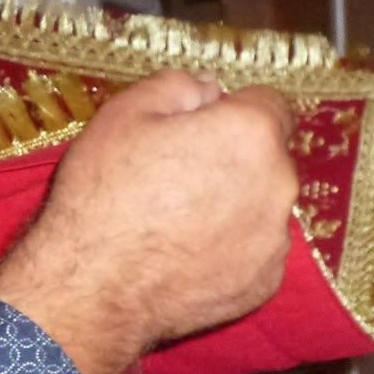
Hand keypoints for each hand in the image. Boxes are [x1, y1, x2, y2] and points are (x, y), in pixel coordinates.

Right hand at [0, 68, 298, 373]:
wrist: (94, 286)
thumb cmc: (106, 194)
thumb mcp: (126, 112)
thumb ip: (180, 87)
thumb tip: (211, 90)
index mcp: (251, 134)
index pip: (270, 103)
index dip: (234, 110)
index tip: (205, 126)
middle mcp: (279, 185)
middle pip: (268, 158)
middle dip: (234, 159)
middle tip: (180, 175)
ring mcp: (276, 239)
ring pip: (263, 206)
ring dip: (236, 205)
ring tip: (180, 220)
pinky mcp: (266, 282)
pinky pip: (256, 251)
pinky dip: (231, 249)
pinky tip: (188, 253)